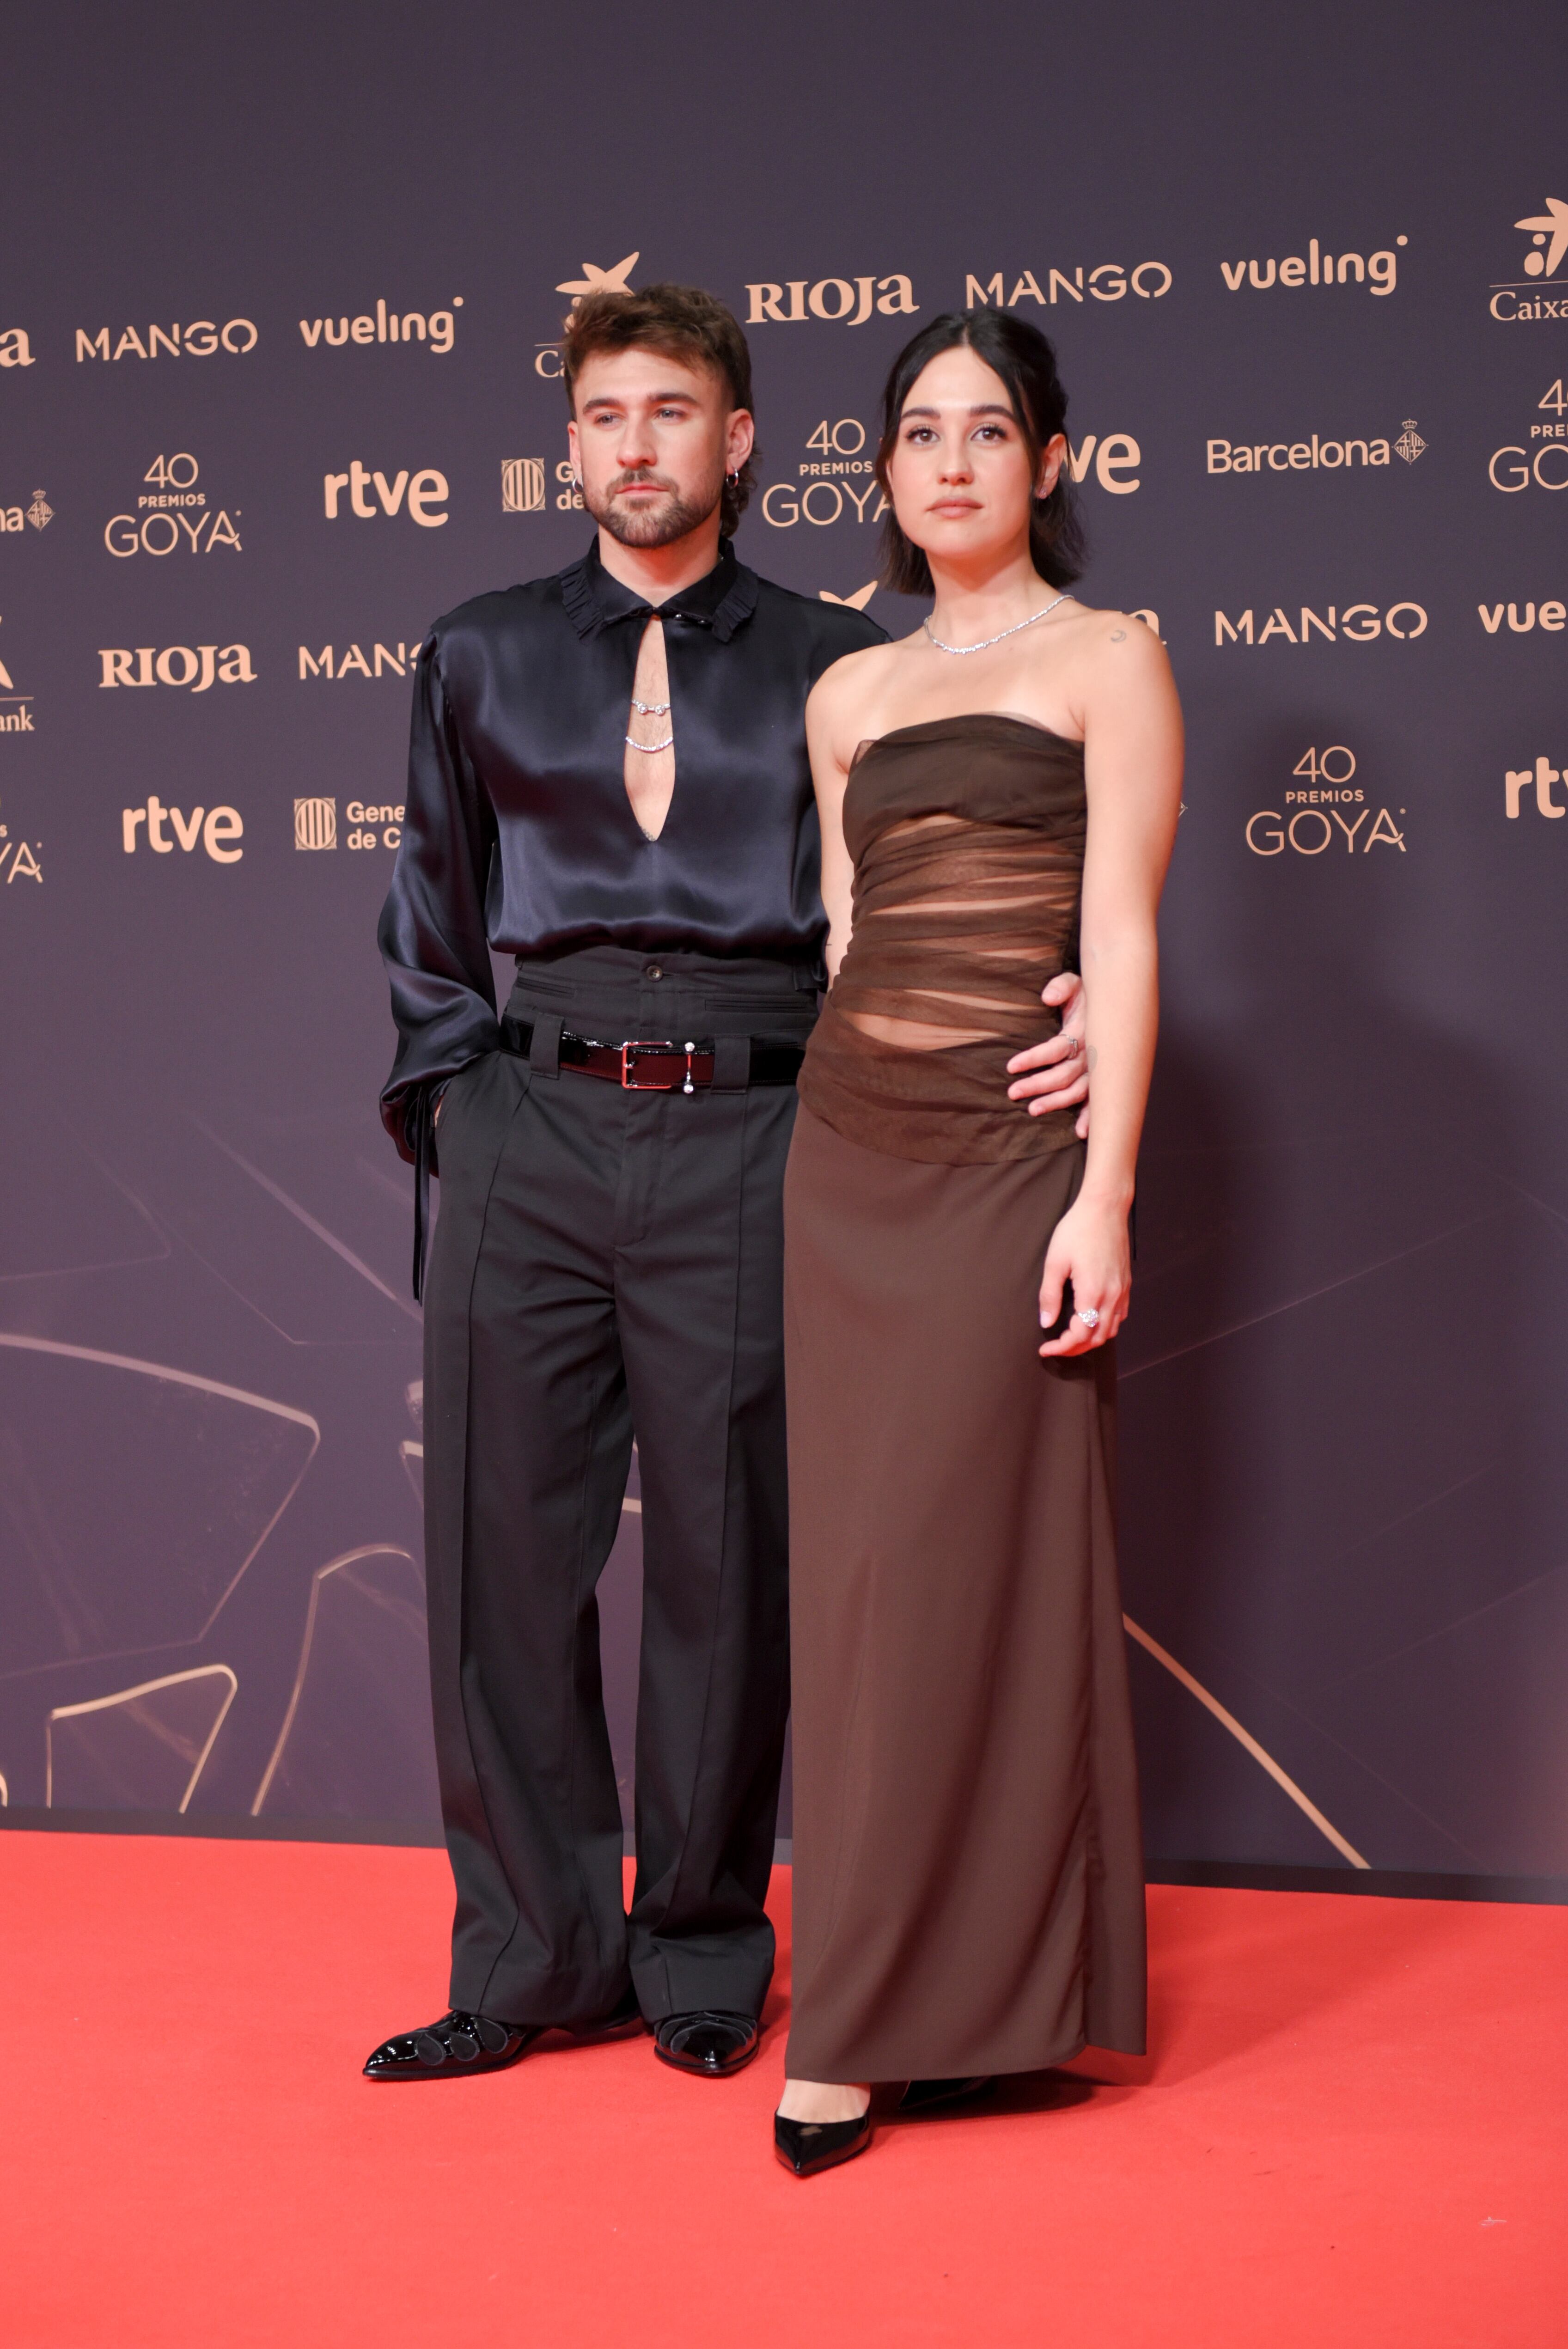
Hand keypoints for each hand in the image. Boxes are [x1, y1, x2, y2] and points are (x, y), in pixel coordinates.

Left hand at [1006, 971, 1089, 1137]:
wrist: (1113, 1003)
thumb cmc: (1089, 994)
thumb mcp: (1075, 983)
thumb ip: (1060, 987)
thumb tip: (1047, 996)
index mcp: (1084, 1032)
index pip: (1055, 1049)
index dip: (1034, 1058)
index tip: (1010, 1066)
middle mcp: (1093, 1054)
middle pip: (1063, 1075)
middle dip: (1037, 1085)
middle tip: (1012, 1093)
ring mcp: (1098, 1069)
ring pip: (1077, 1091)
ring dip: (1055, 1103)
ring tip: (1032, 1110)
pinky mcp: (1101, 1079)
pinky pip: (1097, 1101)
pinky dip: (1090, 1117)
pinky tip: (1080, 1133)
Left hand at [1037, 1194, 1130, 1357]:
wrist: (1105, 1208)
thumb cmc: (1078, 1230)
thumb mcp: (1055, 1262)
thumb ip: (1050, 1295)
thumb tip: (1046, 1322)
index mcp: (1093, 1293)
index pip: (1079, 1336)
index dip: (1061, 1348)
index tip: (1045, 1349)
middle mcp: (1112, 1296)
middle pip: (1096, 1338)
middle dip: (1074, 1349)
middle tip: (1055, 1347)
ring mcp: (1122, 1291)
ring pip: (1110, 1330)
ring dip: (1091, 1339)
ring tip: (1071, 1338)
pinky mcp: (1126, 1283)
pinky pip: (1119, 1316)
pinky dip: (1105, 1326)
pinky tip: (1091, 1320)